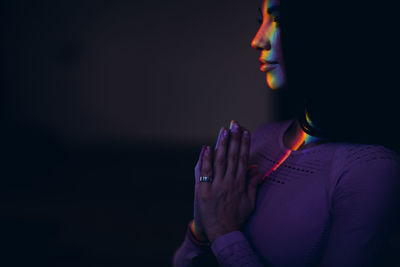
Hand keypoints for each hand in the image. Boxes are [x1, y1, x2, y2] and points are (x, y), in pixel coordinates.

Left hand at [196, 120, 262, 242]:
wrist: (222, 234)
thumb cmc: (236, 219)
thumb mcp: (249, 203)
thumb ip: (253, 184)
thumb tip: (256, 168)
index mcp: (240, 184)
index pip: (243, 159)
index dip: (244, 144)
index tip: (245, 131)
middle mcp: (228, 182)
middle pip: (232, 156)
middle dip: (234, 139)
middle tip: (235, 124)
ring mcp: (215, 186)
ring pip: (219, 161)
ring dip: (221, 144)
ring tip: (223, 131)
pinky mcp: (202, 191)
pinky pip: (204, 172)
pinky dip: (205, 159)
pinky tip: (206, 147)